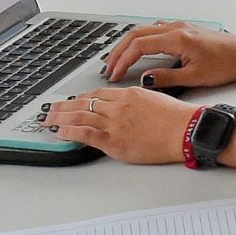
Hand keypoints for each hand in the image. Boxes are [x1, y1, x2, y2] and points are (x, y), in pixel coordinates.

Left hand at [45, 86, 198, 163]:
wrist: (186, 130)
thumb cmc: (178, 118)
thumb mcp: (155, 99)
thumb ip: (138, 101)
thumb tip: (130, 107)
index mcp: (128, 94)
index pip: (97, 94)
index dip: (81, 98)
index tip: (73, 101)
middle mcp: (118, 106)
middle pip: (84, 103)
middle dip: (64, 106)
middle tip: (52, 109)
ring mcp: (114, 123)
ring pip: (79, 116)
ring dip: (60, 118)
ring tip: (49, 120)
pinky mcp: (114, 140)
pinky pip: (84, 133)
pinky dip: (69, 132)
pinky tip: (60, 132)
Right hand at [101, 21, 235, 89]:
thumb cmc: (228, 63)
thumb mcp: (195, 77)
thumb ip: (167, 78)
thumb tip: (145, 80)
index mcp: (177, 38)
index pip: (138, 46)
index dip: (122, 61)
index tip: (114, 75)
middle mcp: (176, 28)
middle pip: (136, 34)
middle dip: (119, 51)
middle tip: (109, 67)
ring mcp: (180, 27)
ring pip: (144, 30)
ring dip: (129, 44)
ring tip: (118, 59)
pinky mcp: (185, 30)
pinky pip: (155, 30)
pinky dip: (141, 39)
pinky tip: (140, 49)